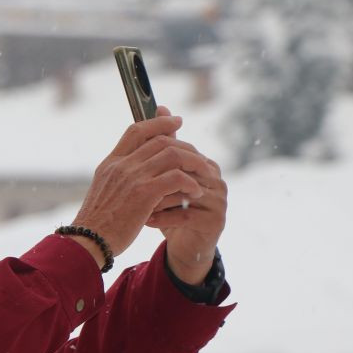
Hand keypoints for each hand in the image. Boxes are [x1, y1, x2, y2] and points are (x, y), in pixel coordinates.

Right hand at [70, 107, 210, 264]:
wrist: (87, 242)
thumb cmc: (97, 224)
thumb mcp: (105, 193)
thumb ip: (120, 177)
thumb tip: (137, 171)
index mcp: (111, 163)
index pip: (136, 130)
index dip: (158, 122)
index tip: (175, 121)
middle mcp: (121, 165)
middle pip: (160, 140)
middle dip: (185, 144)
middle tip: (199, 155)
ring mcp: (132, 178)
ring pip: (173, 154)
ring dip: (193, 162)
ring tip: (204, 173)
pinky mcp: (144, 194)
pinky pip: (176, 178)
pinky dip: (190, 183)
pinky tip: (195, 193)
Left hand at [142, 110, 227, 284]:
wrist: (185, 245)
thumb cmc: (172, 209)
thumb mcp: (164, 176)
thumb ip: (164, 144)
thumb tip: (161, 106)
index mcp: (206, 165)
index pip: (183, 151)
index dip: (158, 157)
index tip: (134, 165)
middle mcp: (216, 180)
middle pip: (186, 169)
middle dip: (158, 176)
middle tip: (133, 182)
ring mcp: (219, 200)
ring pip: (184, 191)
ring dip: (158, 198)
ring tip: (137, 204)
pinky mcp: (215, 221)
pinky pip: (185, 216)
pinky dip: (163, 218)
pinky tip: (146, 221)